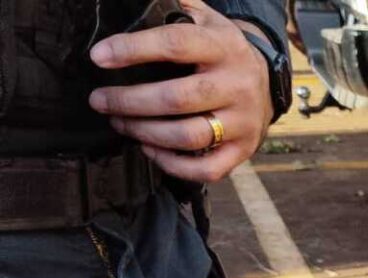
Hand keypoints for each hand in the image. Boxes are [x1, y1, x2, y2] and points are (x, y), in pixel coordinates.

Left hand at [88, 0, 273, 182]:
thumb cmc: (220, 50)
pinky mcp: (244, 149)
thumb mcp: (204, 19)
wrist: (266, 82)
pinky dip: (172, 165)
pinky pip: (207, 169)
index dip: (133, 50)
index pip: (176, 44)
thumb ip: (175, 7)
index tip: (99, 57)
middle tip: (99, 100)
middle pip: (177, 99)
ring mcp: (243, 121)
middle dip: (129, 102)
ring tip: (120, 122)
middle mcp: (237, 85)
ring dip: (144, 132)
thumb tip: (131, 4)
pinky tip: (150, 149)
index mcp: (223, 46)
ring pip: (188, 136)